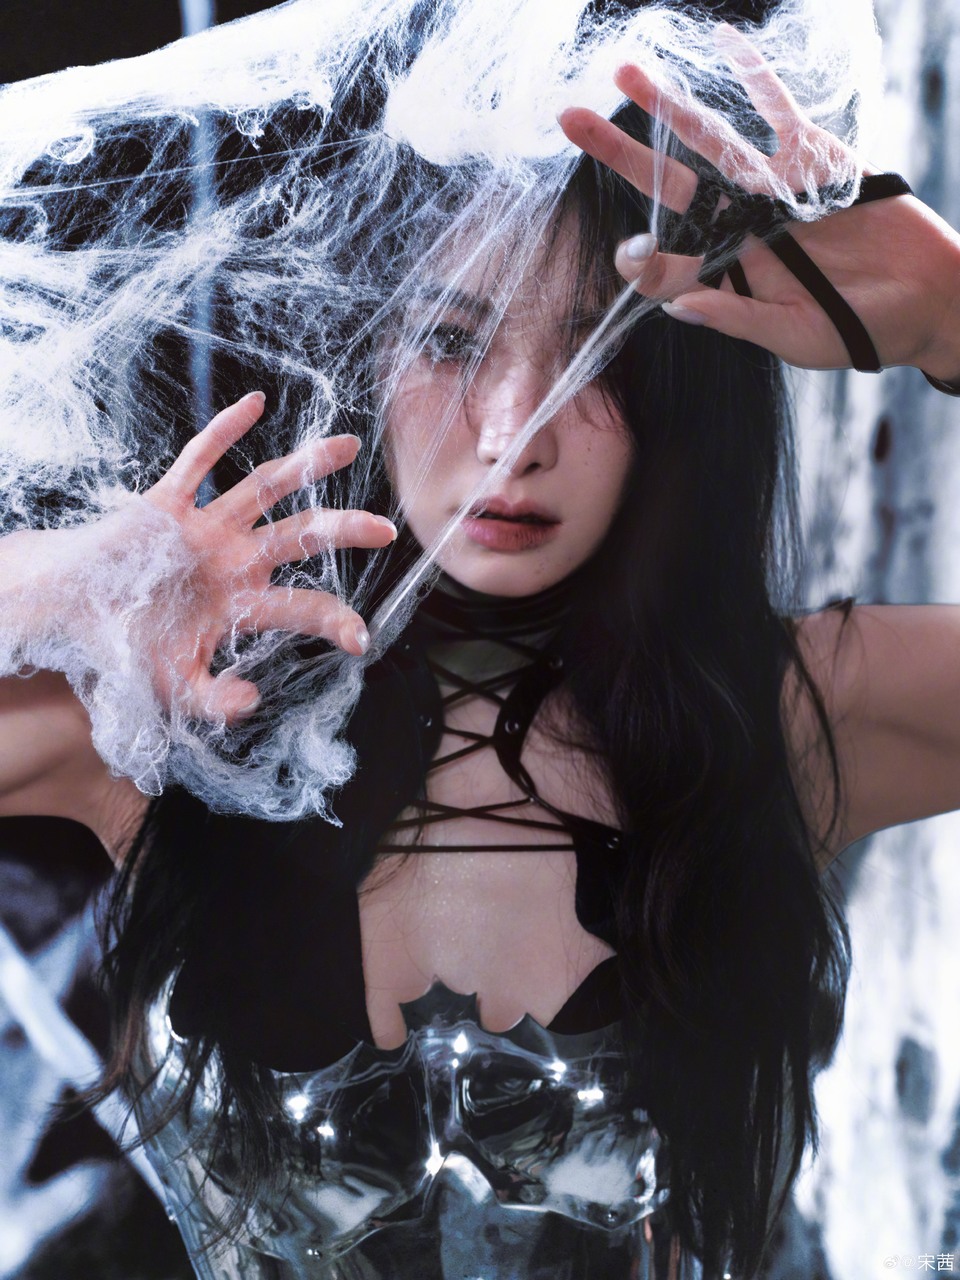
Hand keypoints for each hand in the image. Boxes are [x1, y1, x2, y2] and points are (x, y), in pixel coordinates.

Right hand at [142, 391, 395, 724]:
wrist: (73, 615)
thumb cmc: (128, 648)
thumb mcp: (174, 686)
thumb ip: (213, 699)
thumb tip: (252, 700)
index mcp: (243, 601)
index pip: (302, 605)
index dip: (333, 620)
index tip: (361, 639)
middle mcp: (235, 558)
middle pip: (301, 535)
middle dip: (344, 529)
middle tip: (386, 528)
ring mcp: (206, 528)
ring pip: (265, 488)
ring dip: (305, 465)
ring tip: (348, 446)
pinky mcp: (168, 504)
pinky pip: (200, 461)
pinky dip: (225, 431)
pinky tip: (255, 403)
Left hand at [559, 28, 959, 379]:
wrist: (925, 300)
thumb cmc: (857, 330)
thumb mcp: (793, 336)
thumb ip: (735, 317)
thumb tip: (674, 306)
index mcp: (725, 273)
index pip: (665, 259)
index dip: (641, 256)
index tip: (632, 254)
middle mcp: (737, 228)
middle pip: (669, 185)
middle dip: (621, 153)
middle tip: (571, 119)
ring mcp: (771, 190)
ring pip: (710, 141)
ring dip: (669, 106)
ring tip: (627, 71)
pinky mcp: (813, 159)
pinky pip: (777, 110)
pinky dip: (754, 77)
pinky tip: (723, 43)